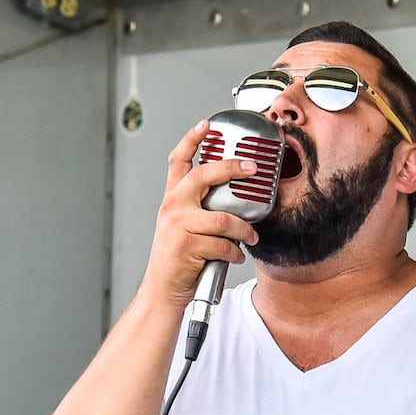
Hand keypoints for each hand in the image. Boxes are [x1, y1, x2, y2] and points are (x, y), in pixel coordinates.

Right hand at [140, 120, 264, 306]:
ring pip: (223, 218)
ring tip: (251, 236)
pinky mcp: (186, 245)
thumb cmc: (178, 258)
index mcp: (173, 198)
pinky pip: (223, 244)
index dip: (192, 139)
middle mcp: (173, 206)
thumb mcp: (182, 225)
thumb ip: (200, 207)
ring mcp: (178, 225)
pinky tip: (234, 256)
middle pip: (204, 175)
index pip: (179, 161)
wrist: (163, 289)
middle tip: (252, 167)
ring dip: (244, 229)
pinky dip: (234, 252)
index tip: (207, 124)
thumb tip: (235, 196)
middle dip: (232, 167)